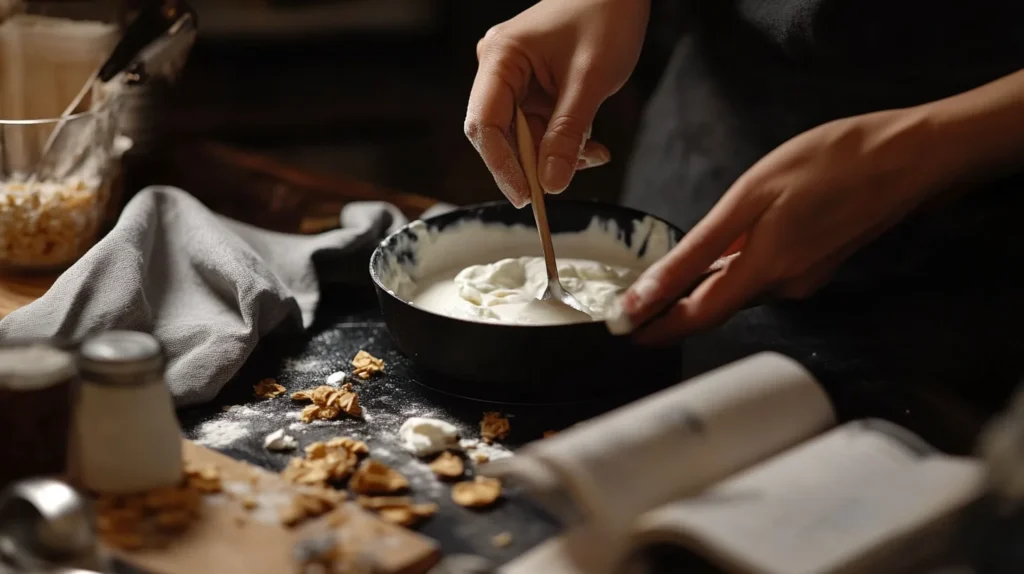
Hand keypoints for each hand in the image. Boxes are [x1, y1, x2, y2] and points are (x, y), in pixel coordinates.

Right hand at [465, 0, 648, 206]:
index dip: (502, 165)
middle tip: (564, 182)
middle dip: (535, 161)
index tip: (527, 196)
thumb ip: (567, 134)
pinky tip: (591, 146)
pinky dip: (565, 141)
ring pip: (525, 137)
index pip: (485, 124)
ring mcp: (515, 78)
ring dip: (557, 154)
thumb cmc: (606, 16)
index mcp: (500, 58)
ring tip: (593, 154)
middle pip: (502, 135)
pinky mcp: (533, 87)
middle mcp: (498, 69)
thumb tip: (550, 183)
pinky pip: (541, 127)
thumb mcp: (590, 81)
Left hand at [612, 107, 944, 343]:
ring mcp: (804, 278)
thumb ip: (698, 250)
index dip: (656, 328)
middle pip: (715, 308)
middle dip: (670, 311)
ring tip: (656, 282)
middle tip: (627, 306)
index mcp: (764, 273)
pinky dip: (731, 272)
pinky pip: (762, 276)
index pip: (696, 318)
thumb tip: (651, 290)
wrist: (909, 157)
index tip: (620, 331)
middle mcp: (784, 287)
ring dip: (699, 291)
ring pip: (739, 291)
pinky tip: (717, 257)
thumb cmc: (829, 163)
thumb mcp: (750, 198)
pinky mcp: (815, 263)